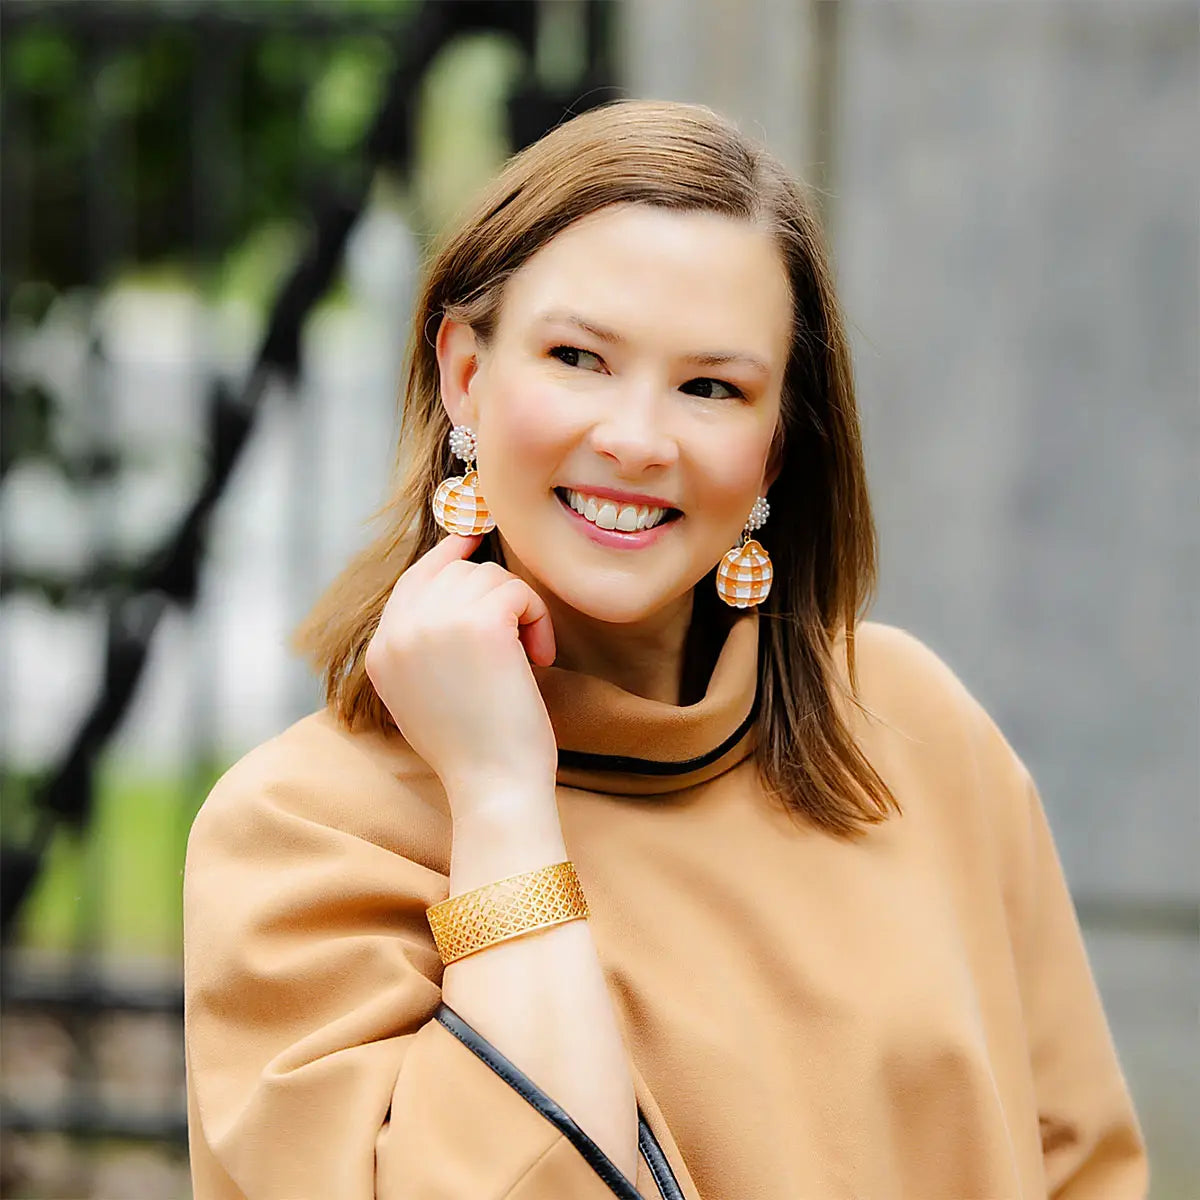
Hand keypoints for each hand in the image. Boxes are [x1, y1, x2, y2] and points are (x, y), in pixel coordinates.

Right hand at [364, 533, 559, 817]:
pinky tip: (540, 658)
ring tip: (529, 657)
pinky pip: (517, 591)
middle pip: (457, 573)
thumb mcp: (426, 694)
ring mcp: (436, 622)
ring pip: (490, 577)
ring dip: (521, 611)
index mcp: (381, 652)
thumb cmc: (476, 750)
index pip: (413, 580)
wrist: (494, 787)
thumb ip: (425, 642)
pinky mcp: (480, 622)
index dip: (446, 556)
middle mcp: (399, 631)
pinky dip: (538, 619)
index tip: (472, 540)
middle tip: (520, 645)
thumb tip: (454, 576)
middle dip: (496, 598)